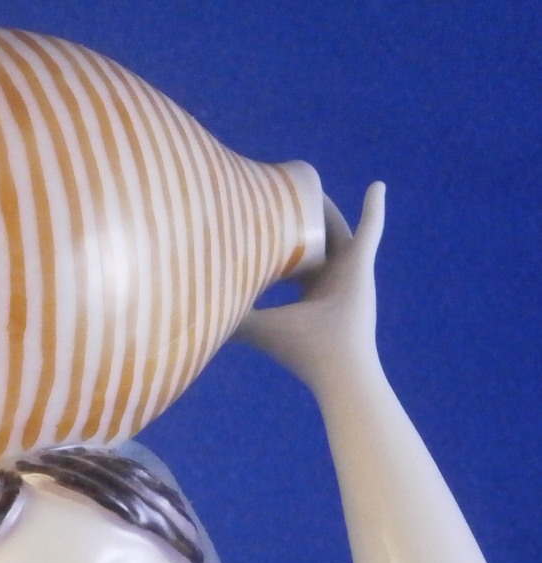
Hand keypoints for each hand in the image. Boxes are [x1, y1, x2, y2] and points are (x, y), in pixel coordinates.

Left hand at [233, 182, 385, 395]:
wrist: (335, 367)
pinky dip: (375, 211)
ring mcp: (348, 271)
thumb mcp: (257, 327)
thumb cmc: (296, 349)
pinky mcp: (362, 267)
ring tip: (308, 184)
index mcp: (309, 291)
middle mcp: (330, 278)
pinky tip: (377, 187)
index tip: (254, 224)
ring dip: (323, 208)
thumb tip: (196, 307)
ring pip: (335, 228)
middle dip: (299, 218)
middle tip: (280, 194)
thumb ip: (233, 315)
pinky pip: (371, 231)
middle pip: (313, 239)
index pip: (290, 257)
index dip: (274, 241)